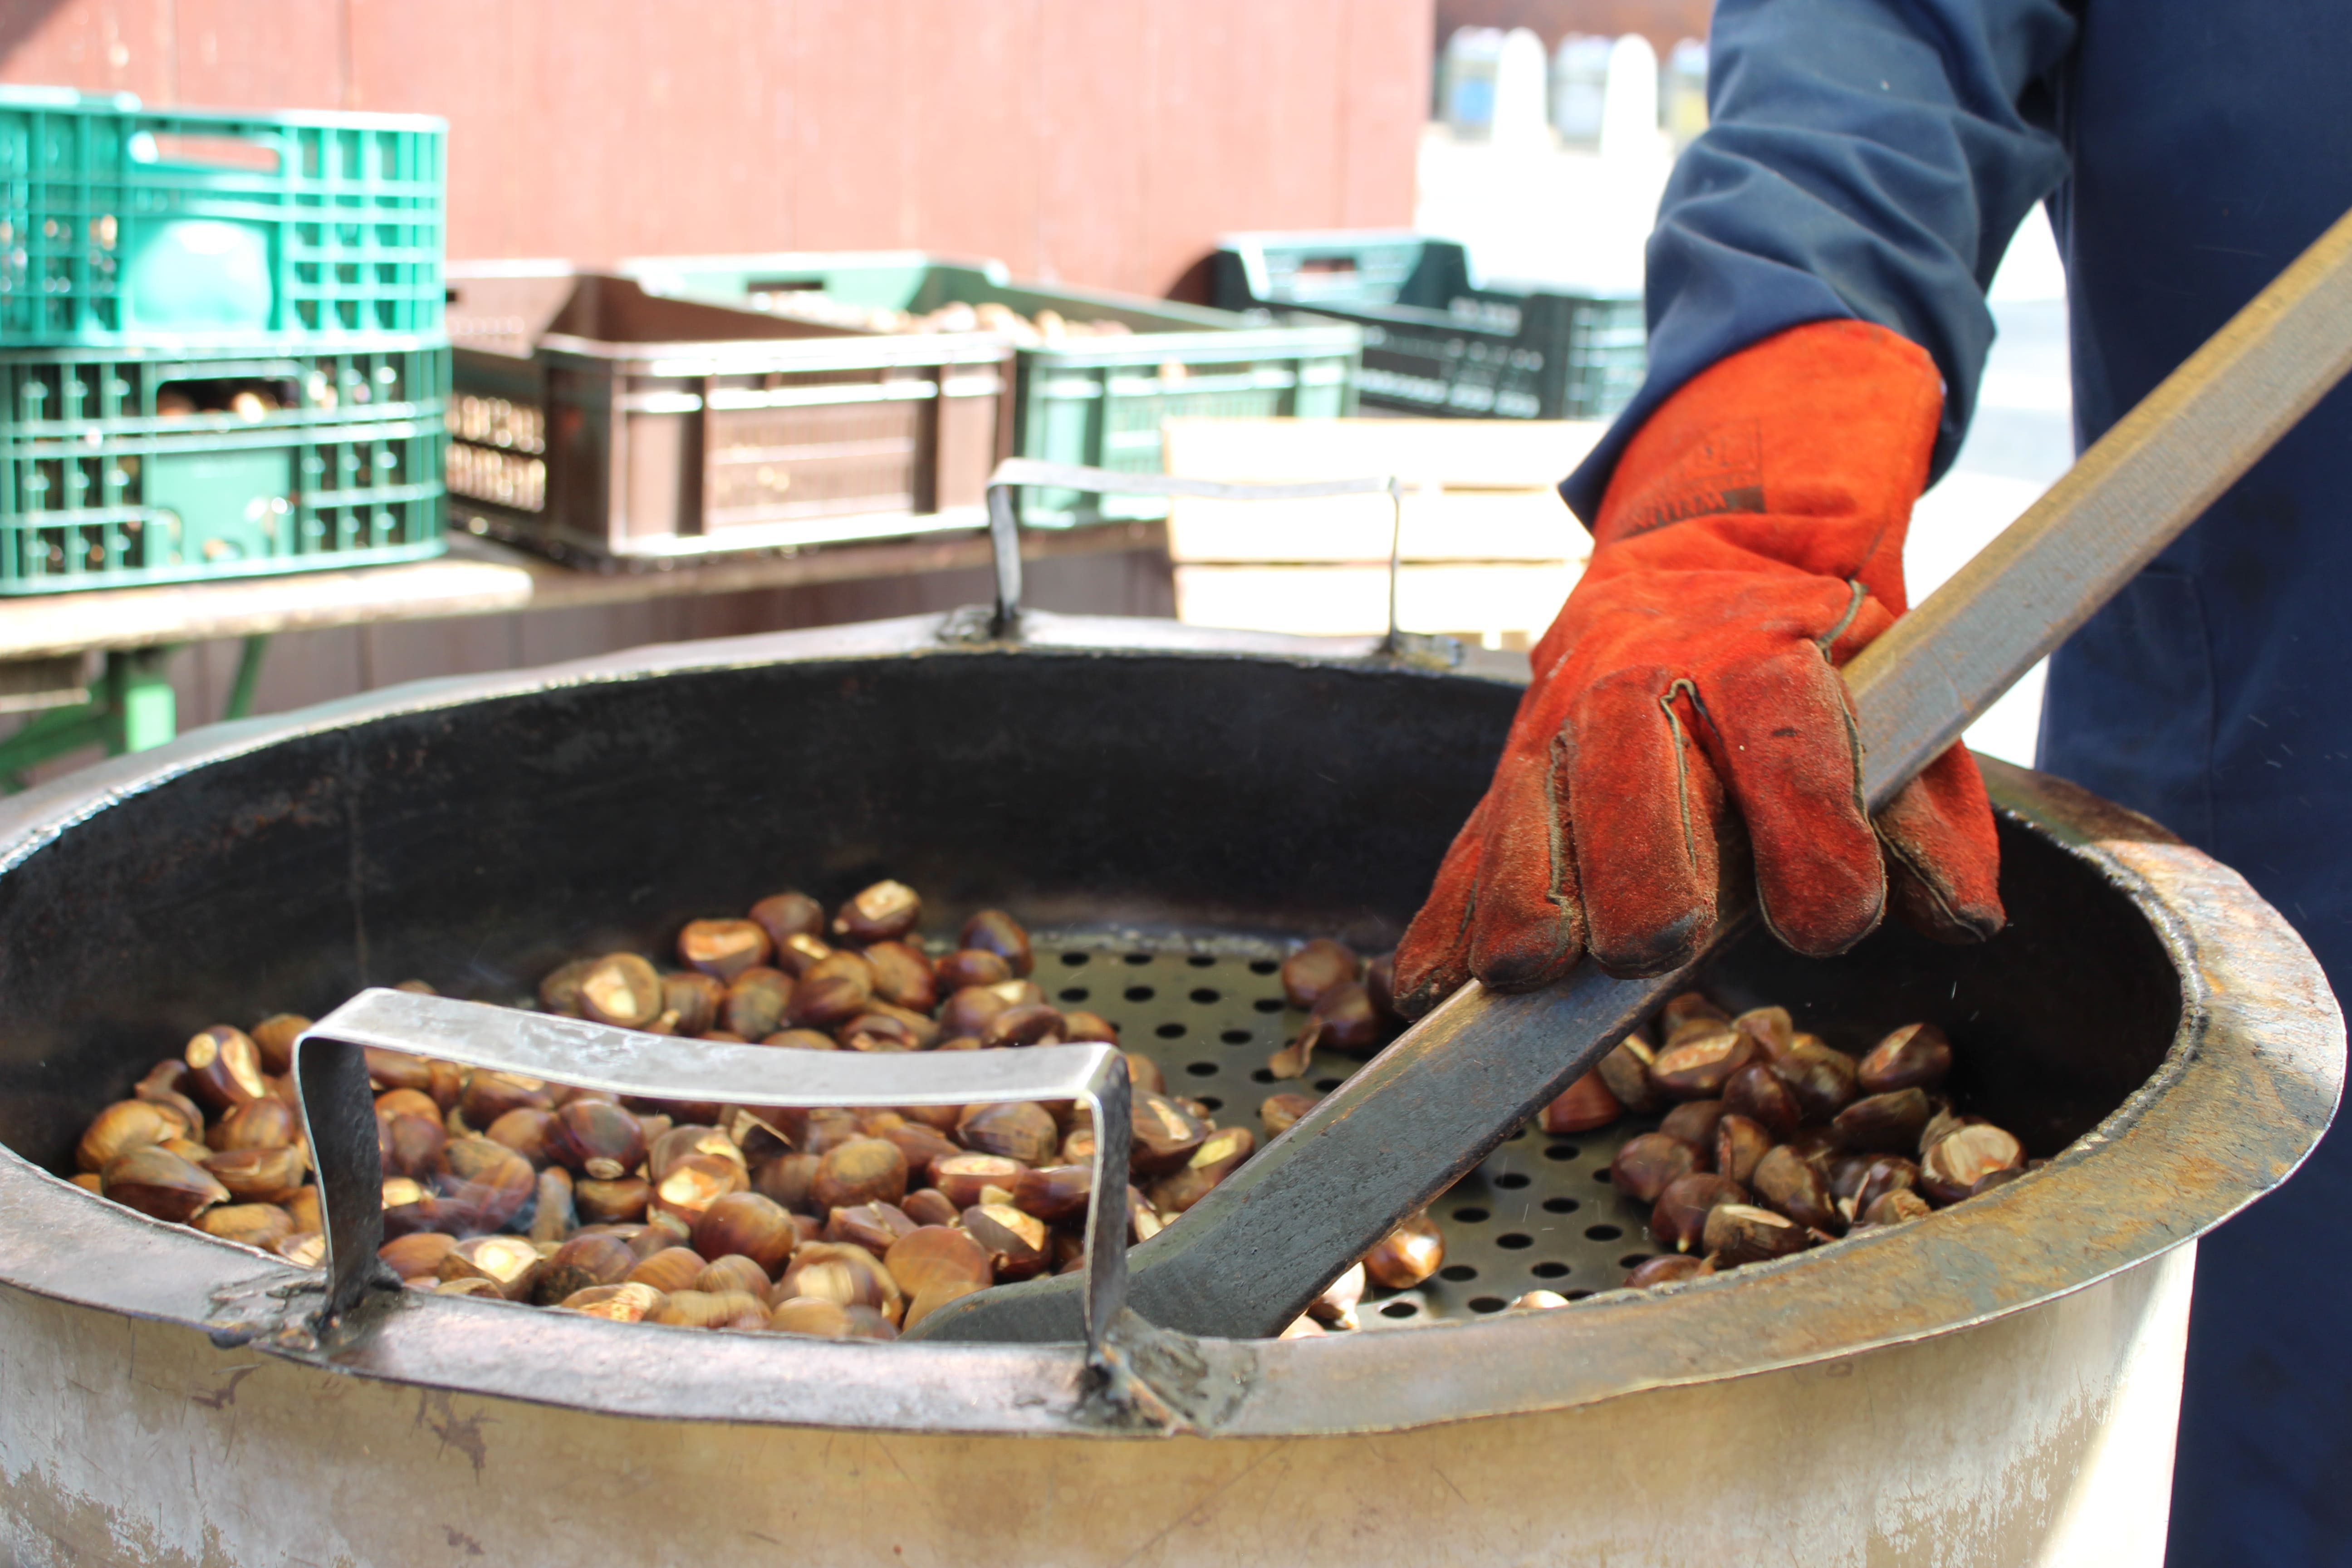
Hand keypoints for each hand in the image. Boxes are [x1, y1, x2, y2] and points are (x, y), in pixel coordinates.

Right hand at [1395, 321, 2003, 1014]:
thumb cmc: (1814, 659)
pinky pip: (1468, 846)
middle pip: (1629, 781)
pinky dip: (1448, 918)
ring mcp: (1561, 725)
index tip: (1830, 920)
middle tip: (1651, 946)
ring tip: (1531, 971)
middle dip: (1636, 870)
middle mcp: (1644, 683)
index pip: (1785, 748)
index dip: (1811, 842)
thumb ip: (1929, 820)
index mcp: (1759, 660)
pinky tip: (1436, 981)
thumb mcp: (1897, 706)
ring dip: (1525, 896)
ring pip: (1528, 813)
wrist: (1708, 552)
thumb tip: (1962, 919)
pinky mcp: (1510, 768)